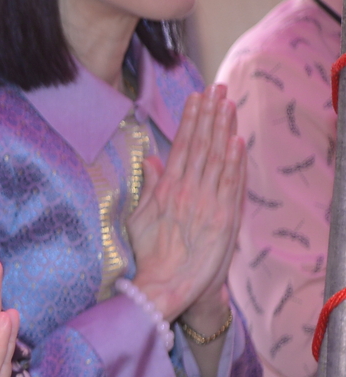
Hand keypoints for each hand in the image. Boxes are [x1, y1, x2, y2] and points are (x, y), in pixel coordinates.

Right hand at [125, 84, 243, 326]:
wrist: (164, 286)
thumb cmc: (148, 255)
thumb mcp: (137, 219)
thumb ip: (148, 187)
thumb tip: (150, 160)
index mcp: (166, 189)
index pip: (180, 146)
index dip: (189, 120)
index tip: (196, 98)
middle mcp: (187, 191)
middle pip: (201, 145)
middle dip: (209, 115)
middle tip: (216, 90)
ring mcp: (207, 203)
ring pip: (218, 159)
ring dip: (224, 130)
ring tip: (228, 105)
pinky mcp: (223, 218)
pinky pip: (231, 183)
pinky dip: (236, 161)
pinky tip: (238, 141)